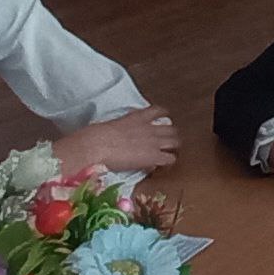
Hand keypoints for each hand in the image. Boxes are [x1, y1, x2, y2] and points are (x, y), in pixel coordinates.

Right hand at [53, 106, 178, 173]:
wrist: (99, 144)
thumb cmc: (98, 135)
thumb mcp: (113, 126)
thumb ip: (122, 128)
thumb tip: (120, 134)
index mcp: (138, 116)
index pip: (158, 110)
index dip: (164, 114)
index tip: (165, 118)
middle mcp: (149, 127)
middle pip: (171, 128)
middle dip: (172, 134)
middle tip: (169, 140)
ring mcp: (153, 141)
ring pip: (175, 141)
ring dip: (174, 147)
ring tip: (171, 152)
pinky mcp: (154, 156)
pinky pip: (170, 158)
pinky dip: (169, 161)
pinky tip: (165, 164)